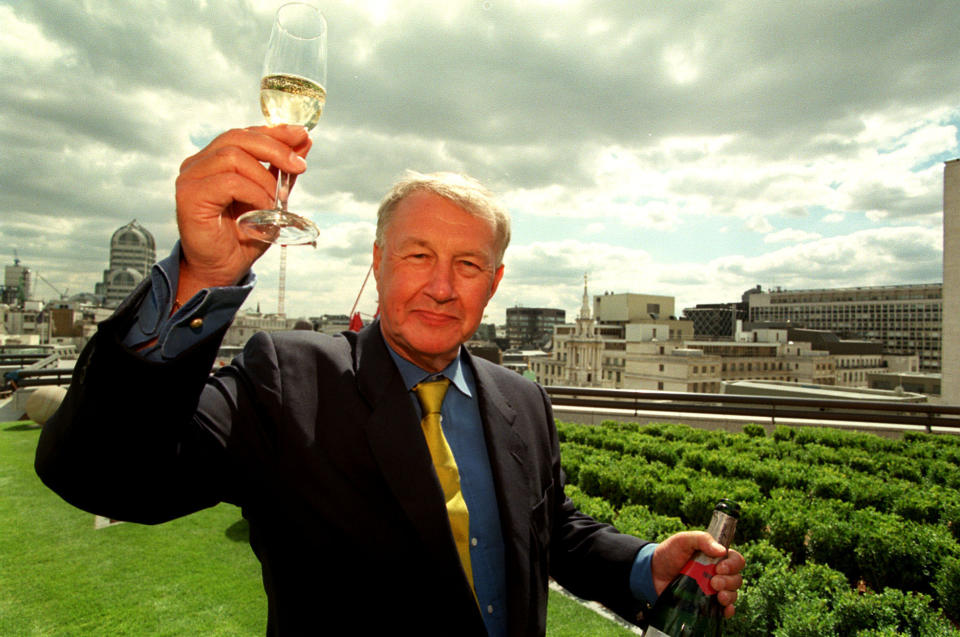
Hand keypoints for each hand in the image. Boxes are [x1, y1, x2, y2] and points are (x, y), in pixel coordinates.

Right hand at [174, 125, 311, 299]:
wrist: (223, 268)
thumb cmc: (243, 235)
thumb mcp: (270, 197)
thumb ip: (282, 170)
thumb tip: (303, 141)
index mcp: (215, 159)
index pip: (244, 134)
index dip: (274, 132)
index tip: (301, 135)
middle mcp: (198, 163)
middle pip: (237, 138)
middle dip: (275, 148)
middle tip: (299, 165)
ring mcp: (191, 177)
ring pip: (233, 157)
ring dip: (264, 178)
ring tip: (276, 200)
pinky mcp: (190, 195)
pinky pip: (229, 181)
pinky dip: (254, 193)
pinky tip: (263, 209)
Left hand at [651, 531, 744, 617]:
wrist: (652, 574)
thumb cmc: (668, 554)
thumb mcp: (683, 540)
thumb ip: (701, 539)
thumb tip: (722, 550)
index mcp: (715, 557)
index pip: (736, 560)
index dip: (732, 565)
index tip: (720, 568)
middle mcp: (718, 573)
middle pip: (736, 579)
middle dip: (729, 581)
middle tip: (714, 582)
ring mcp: (713, 590)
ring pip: (733, 594)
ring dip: (729, 595)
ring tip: (717, 595)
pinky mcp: (706, 603)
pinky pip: (725, 609)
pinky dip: (728, 610)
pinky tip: (724, 609)